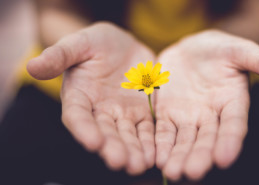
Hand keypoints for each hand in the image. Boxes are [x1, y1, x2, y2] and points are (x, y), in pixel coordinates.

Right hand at [27, 22, 155, 174]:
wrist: (122, 45)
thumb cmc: (96, 43)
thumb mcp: (79, 43)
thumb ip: (59, 55)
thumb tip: (32, 66)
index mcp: (79, 96)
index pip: (78, 116)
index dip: (84, 129)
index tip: (93, 142)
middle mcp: (99, 110)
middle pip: (105, 132)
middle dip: (112, 147)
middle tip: (120, 162)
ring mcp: (122, 113)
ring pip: (127, 135)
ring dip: (133, 151)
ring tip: (139, 165)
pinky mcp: (142, 112)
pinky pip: (146, 129)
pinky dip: (150, 142)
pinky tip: (155, 155)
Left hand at [155, 30, 258, 180]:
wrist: (190, 50)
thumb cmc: (219, 50)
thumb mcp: (240, 50)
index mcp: (232, 102)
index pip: (234, 125)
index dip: (230, 141)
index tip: (224, 158)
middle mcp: (211, 116)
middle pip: (207, 139)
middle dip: (200, 156)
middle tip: (192, 172)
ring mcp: (188, 117)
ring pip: (184, 140)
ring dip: (178, 156)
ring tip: (172, 171)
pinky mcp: (167, 114)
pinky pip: (163, 132)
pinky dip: (160, 144)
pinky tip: (156, 158)